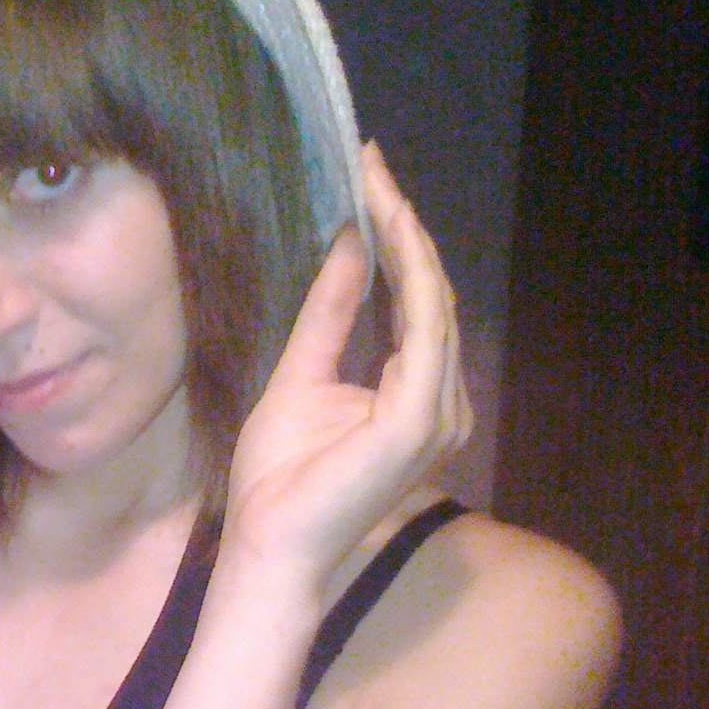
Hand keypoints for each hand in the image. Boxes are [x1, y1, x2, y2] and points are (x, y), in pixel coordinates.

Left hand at [222, 145, 471, 592]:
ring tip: (380, 185)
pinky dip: (410, 278)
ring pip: (433, 305)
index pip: (416, 304)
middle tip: (373, 163)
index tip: (371, 180)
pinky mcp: (418, 422)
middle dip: (404, 226)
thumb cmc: (279, 479)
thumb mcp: (300, 374)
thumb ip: (331, 315)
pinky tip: (390, 232)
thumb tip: (348, 246)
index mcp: (416, 396)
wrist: (267, 544)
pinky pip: (423, 333)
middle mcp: (441, 404)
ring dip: (408, 240)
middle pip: (431, 296)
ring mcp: (436, 414)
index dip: (398, 240)